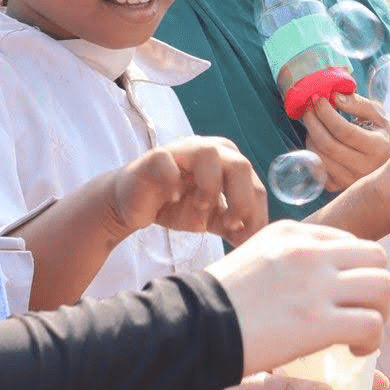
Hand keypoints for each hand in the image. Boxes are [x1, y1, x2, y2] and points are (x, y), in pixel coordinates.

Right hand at [106, 138, 266, 248]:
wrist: (133, 205)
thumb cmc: (175, 207)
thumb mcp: (210, 219)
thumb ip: (233, 224)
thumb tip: (253, 239)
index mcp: (229, 163)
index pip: (255, 186)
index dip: (256, 214)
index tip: (247, 239)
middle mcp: (210, 150)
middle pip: (240, 166)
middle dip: (241, 200)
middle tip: (230, 225)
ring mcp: (182, 150)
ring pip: (208, 154)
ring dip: (210, 186)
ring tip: (201, 208)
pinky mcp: (155, 158)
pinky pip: (167, 162)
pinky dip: (172, 182)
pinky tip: (172, 198)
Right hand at [207, 221, 389, 374]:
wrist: (193, 325)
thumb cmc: (216, 299)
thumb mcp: (254, 257)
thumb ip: (284, 258)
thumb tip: (306, 275)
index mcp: (293, 233)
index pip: (349, 241)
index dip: (356, 272)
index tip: (344, 296)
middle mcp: (310, 251)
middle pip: (377, 257)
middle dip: (377, 288)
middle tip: (362, 314)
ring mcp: (316, 284)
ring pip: (383, 286)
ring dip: (380, 314)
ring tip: (361, 336)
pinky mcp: (318, 322)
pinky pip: (372, 324)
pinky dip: (372, 341)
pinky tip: (353, 352)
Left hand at [302, 92, 389, 191]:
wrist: (386, 165)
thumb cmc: (380, 136)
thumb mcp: (378, 116)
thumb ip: (358, 103)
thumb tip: (334, 97)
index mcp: (378, 148)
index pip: (344, 130)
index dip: (327, 113)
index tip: (318, 99)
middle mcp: (364, 168)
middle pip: (328, 144)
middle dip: (313, 122)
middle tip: (308, 107)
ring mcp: (349, 181)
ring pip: (319, 157)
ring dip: (310, 135)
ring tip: (313, 121)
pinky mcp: (337, 188)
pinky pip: (316, 169)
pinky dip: (311, 151)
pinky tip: (315, 139)